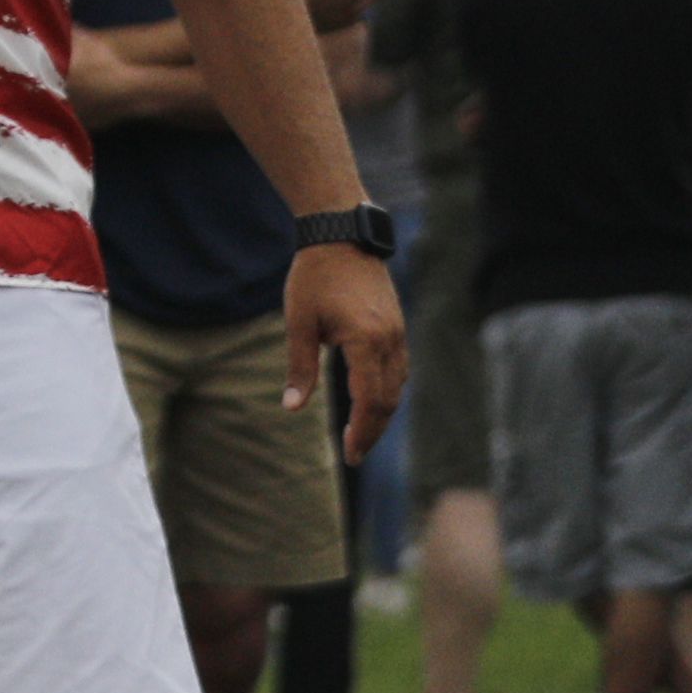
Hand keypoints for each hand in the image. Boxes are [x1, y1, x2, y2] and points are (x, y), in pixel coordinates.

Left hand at [284, 244, 406, 458]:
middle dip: (373, 430)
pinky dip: (387, 391)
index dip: (362, 431)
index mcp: (366, 341)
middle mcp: (391, 341)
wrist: (342, 238)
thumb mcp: (299, 323)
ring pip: (398, 386)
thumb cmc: (314, 278)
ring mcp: (399, 334)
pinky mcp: (399, 328)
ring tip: (361, 435)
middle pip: (389, 400)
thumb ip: (299, 367)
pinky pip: (399, 370)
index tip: (350, 454)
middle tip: (355, 454)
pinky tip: (372, 402)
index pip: (370, 400)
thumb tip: (292, 407)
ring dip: (382, 413)